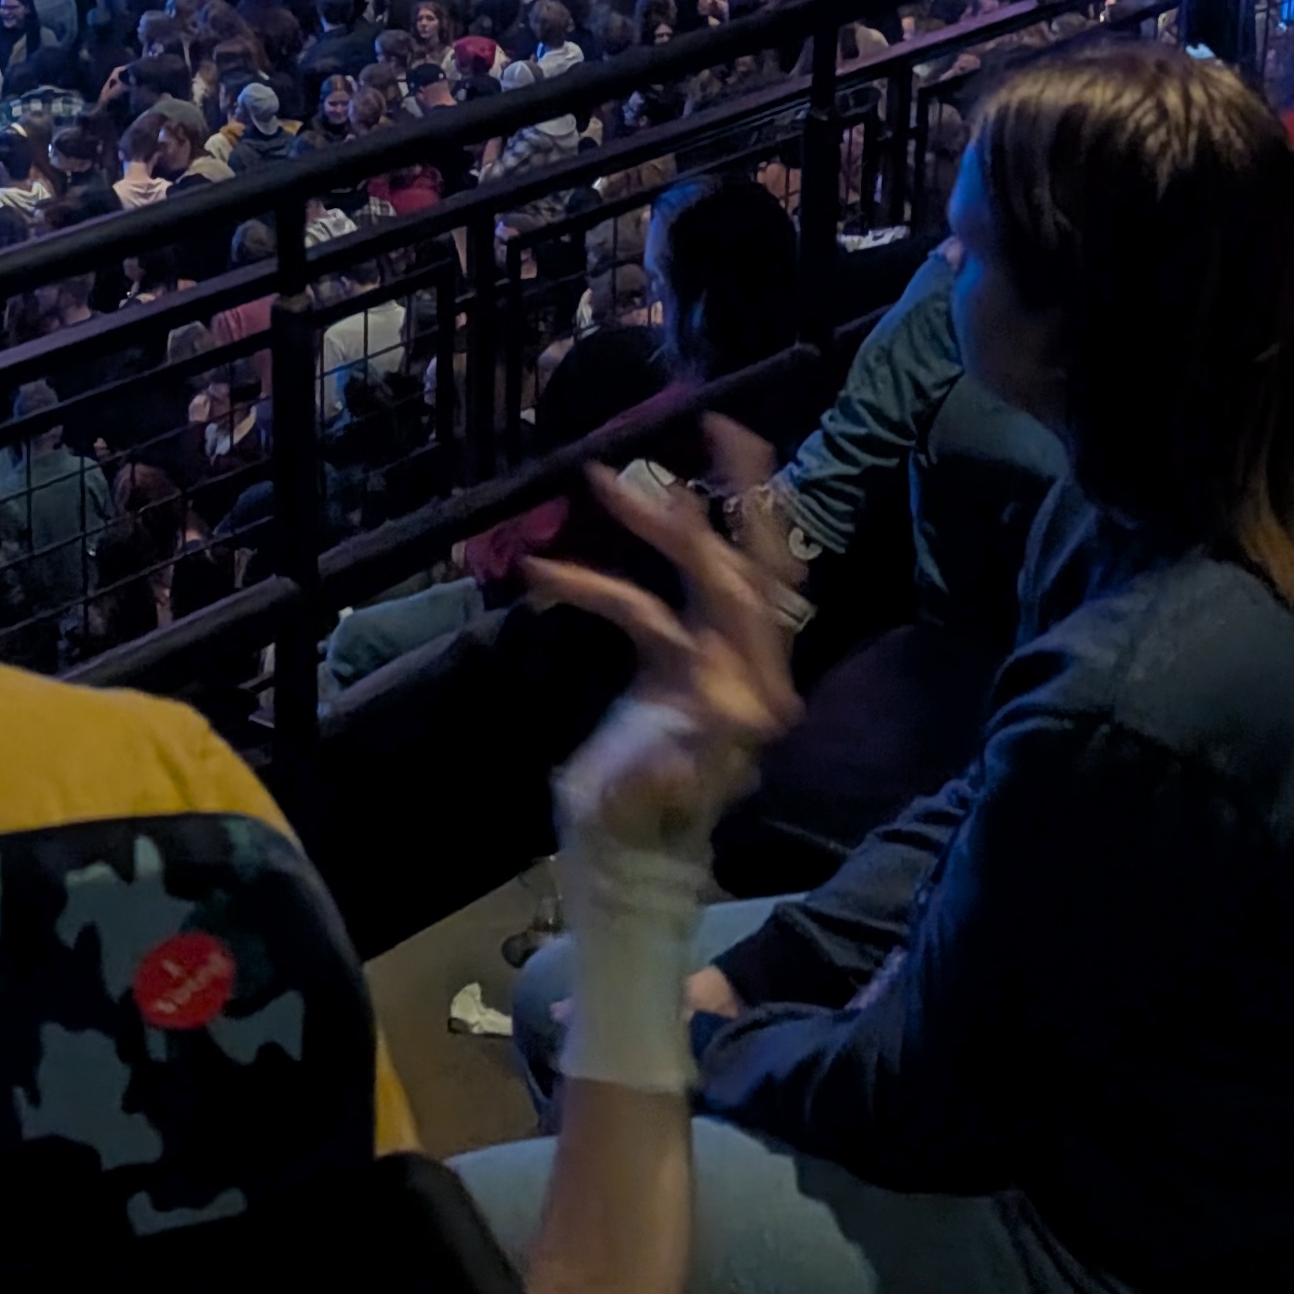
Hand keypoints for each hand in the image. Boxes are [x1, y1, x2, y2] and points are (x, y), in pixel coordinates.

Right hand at [521, 457, 808, 854]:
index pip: (749, 602)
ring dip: (671, 519)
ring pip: (712, 573)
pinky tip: (541, 576)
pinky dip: (597, 585)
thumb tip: (697, 722)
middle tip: (718, 425)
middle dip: (738, 496)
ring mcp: (713, 663)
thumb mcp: (643, 810)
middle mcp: (746, 672)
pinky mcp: (677, 665)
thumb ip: (668, 770)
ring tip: (614, 474)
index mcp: (748, 698)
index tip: (677, 498)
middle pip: (753, 566)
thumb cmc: (631, 839)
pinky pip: (646, 605)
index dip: (718, 548)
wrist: (623, 867)